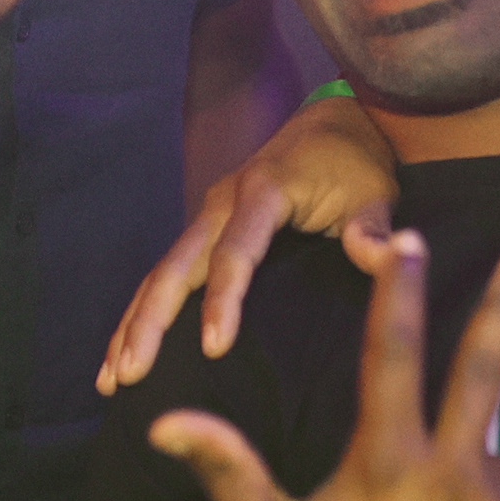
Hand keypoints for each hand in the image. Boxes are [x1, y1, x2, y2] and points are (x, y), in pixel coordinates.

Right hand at [101, 90, 401, 392]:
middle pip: (176, 266)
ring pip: (161, 273)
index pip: (235, 253)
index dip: (222, 300)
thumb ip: (373, 229)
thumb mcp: (374, 192)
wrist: (335, 122)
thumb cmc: (356, 163)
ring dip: (134, 323)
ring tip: (113, 378)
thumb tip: (385, 257)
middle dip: (151, 321)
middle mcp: (222, 201)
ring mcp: (208, 213)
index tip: (213, 347)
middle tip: (132, 373)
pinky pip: (169, 272)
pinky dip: (144, 311)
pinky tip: (125, 351)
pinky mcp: (206, 227)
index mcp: (263, 192)